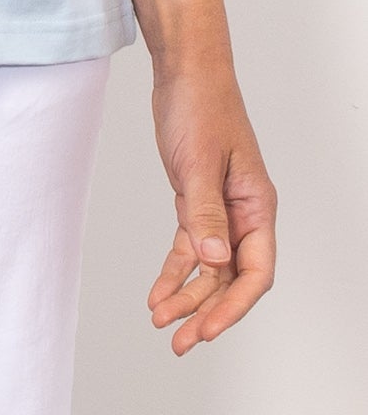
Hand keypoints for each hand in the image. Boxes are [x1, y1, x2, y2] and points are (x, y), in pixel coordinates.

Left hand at [147, 60, 277, 354]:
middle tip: (179, 342)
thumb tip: (214, 258)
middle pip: (231, 278)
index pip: (256, 271)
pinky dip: (175, 271)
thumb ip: (205, 212)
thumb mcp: (198, 162)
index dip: (233, 306)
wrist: (185, 73)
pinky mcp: (196, 202)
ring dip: (188, 296)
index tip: (207, 329)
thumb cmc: (200, 107)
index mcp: (256, 206)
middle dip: (207, 312)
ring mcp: (221, 210)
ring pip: (209, 268)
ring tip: (162, 322)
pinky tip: (157, 295)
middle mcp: (244, 214)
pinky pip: (190, 248)